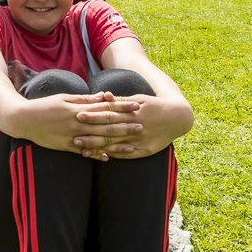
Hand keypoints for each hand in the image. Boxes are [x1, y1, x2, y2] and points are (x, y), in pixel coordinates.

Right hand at [16, 93, 142, 157]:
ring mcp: (72, 136)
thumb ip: (84, 99)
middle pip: (106, 125)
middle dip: (125, 126)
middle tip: (142, 126)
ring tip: (132, 145)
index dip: (122, 107)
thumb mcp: (64, 98)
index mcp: (78, 109)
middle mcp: (78, 123)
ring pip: (98, 140)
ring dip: (116, 143)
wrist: (23, 119)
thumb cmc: (44, 106)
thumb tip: (103, 97)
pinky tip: (107, 158)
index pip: (105, 107)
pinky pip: (83, 151)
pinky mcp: (65, 146)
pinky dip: (96, 154)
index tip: (137, 106)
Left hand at [72, 93, 186, 158]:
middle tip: (73, 136)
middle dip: (91, 134)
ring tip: (83, 150)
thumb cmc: (154, 106)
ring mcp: (141, 140)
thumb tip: (103, 94)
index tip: (77, 116)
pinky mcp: (146, 150)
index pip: (108, 114)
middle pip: (110, 131)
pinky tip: (101, 157)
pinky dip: (114, 155)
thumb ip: (119, 100)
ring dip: (99, 148)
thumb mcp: (138, 99)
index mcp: (132, 112)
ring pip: (117, 145)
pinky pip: (128, 155)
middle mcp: (136, 126)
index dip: (92, 116)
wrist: (178, 118)